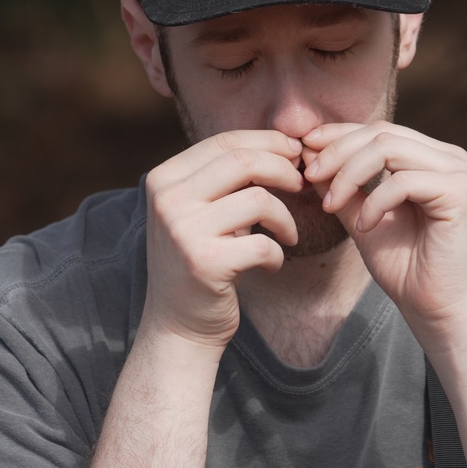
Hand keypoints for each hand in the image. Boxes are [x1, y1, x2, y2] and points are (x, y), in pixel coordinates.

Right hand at [142, 130, 303, 346]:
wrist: (177, 325)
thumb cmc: (200, 260)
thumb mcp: (201, 210)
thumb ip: (226, 178)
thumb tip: (286, 143)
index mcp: (164, 179)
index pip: (224, 142)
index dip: (268, 143)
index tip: (295, 155)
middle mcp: (168, 200)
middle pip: (243, 161)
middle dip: (284, 169)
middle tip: (302, 185)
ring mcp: (183, 230)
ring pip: (259, 200)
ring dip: (286, 218)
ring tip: (288, 235)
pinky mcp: (205, 263)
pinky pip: (264, 244)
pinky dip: (277, 255)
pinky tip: (271, 265)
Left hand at [302, 122, 466, 351]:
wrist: (433, 306)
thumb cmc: (401, 265)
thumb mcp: (359, 216)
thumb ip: (340, 185)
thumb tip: (308, 154)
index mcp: (427, 156)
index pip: (377, 130)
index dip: (337, 135)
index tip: (303, 149)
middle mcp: (446, 157)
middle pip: (380, 133)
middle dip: (336, 153)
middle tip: (308, 176)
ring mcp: (455, 172)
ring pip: (387, 149)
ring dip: (349, 175)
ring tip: (331, 205)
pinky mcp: (459, 193)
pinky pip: (402, 182)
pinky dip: (374, 203)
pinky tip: (363, 227)